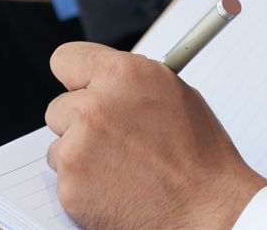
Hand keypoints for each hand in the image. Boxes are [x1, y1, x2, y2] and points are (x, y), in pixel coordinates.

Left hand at [45, 43, 266, 229]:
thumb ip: (129, 81)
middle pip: (58, 107)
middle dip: (78, 121)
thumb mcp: (173, 93)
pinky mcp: (70, 186)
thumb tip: (103, 79)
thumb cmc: (199, 153)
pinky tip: (116, 188)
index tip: (79, 88)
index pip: (66, 59)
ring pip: (59, 145)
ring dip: (80, 155)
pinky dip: (84, 185)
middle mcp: (94, 107)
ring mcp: (77, 148)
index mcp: (122, 75)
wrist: (208, 206)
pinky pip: (64, 179)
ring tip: (121, 167)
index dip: (75, 77)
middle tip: (110, 139)